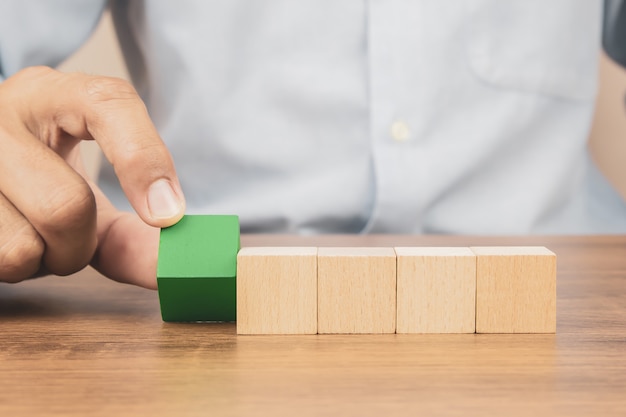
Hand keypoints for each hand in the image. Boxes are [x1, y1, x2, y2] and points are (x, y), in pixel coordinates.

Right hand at [0, 66, 185, 288]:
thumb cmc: (47, 169)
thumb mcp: (89, 178)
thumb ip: (134, 225)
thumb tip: (172, 267)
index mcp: (50, 93)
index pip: (109, 104)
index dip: (143, 161)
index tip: (167, 215)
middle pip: (67, 206)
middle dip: (83, 245)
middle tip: (76, 238)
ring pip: (21, 248)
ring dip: (45, 261)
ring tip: (35, 232)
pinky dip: (16, 268)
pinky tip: (11, 236)